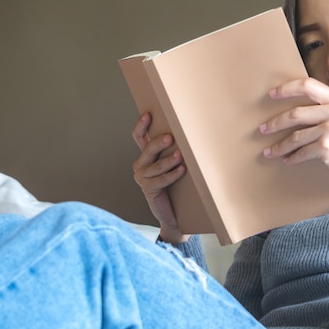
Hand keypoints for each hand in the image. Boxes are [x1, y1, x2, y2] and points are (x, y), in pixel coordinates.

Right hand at [132, 112, 189, 243]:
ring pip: (156, 166)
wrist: (173, 213)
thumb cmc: (176, 185)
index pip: (138, 136)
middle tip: (170, 138)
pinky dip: (173, 174)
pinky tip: (182, 170)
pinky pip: (161, 180)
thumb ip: (174, 150)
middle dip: (158, 143)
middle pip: (148, 149)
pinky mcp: (148, 189)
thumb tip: (190, 133)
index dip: (141, 125)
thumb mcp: (173, 164)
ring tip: (181, 155)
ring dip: (169, 160)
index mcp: (145, 155)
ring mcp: (142, 177)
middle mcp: (140, 164)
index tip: (148, 115)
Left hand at [260, 78, 328, 190]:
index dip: (287, 88)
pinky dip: (292, 157)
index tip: (272, 94)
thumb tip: (296, 110)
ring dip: (279, 145)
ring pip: (295, 136)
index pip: (308, 85)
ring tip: (270, 151)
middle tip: (263, 129)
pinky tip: (287, 160)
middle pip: (296, 113)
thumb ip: (328, 110)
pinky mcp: (327, 148)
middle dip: (275, 122)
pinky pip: (301, 152)